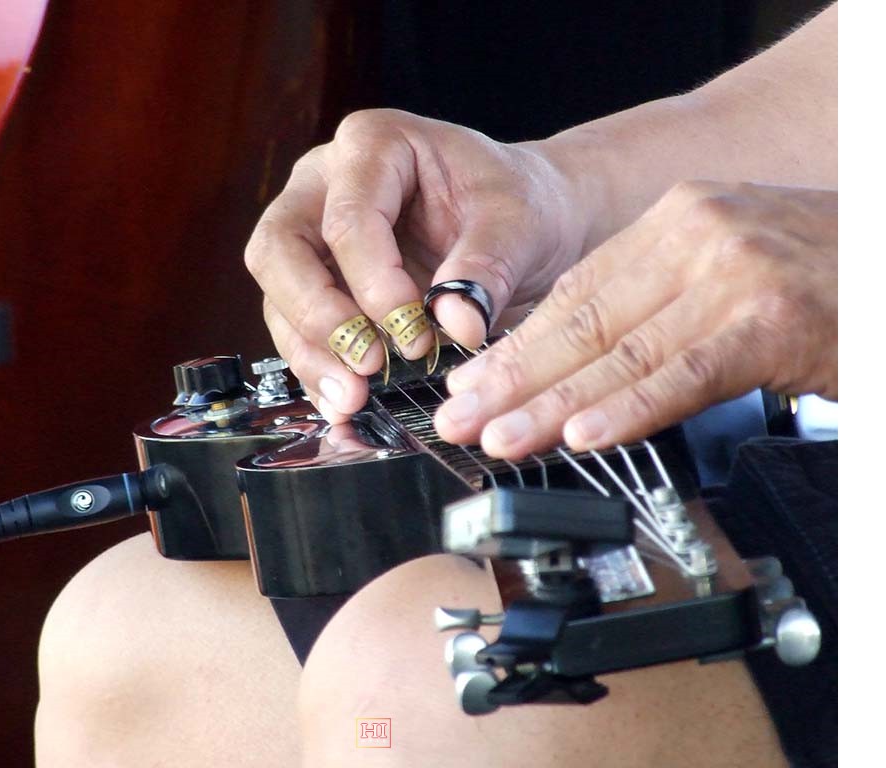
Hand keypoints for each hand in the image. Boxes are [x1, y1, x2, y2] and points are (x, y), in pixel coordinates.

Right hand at [244, 109, 587, 421]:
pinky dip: (319, 368)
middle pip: (280, 249)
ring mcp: (313, 235)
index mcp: (373, 146)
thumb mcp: (519, 223)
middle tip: (365, 365)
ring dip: (311, 352)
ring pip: (278, 295)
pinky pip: (297, 328)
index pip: (347, 217)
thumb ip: (489, 266)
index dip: (373, 282)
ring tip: (353, 399)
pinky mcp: (319, 284)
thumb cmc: (517, 205)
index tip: (415, 332)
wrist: (526, 224)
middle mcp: (324, 185)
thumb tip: (455, 322)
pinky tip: (345, 403)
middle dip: (316, 316)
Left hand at [435, 181, 837, 457]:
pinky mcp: (773, 322)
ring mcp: (736, 275)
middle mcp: (699, 235)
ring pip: (621, 352)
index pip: (577, 292)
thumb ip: (656, 300)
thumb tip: (578, 360)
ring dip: (551, 404)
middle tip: (459, 418)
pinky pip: (684, 374)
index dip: (518, 345)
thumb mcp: (727, 263)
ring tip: (500, 438)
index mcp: (678, 219)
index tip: (472, 383)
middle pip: (584, 321)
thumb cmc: (823, 270)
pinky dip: (629, 410)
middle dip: (513, 378)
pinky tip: (582, 437)